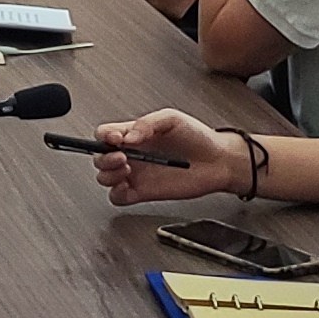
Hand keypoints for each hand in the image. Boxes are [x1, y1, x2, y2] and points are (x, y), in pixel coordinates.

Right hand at [88, 110, 249, 206]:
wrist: (218, 162)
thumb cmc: (198, 138)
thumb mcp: (172, 119)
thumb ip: (147, 123)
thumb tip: (129, 135)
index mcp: (134, 134)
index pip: (105, 134)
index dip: (104, 137)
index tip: (116, 138)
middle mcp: (132, 154)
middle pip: (100, 157)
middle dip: (105, 157)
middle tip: (122, 156)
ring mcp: (136, 174)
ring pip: (105, 177)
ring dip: (109, 174)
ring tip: (127, 169)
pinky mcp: (143, 193)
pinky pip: (118, 197)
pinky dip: (117, 193)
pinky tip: (128, 186)